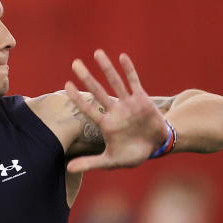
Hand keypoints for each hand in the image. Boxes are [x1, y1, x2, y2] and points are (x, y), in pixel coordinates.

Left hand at [65, 50, 167, 171]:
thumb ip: (90, 163)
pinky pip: (134, 82)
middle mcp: (114, 111)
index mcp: (106, 124)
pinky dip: (129, 70)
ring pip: (115, 83)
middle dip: (86, 77)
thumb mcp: (111, 161)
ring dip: (106, 68)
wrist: (156, 147)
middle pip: (98, 91)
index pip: (88, 109)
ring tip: (96, 53)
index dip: (78, 98)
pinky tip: (122, 57)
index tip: (66, 85)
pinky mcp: (142, 100)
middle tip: (74, 63)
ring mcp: (128, 104)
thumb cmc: (132, 154)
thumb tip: (68, 170)